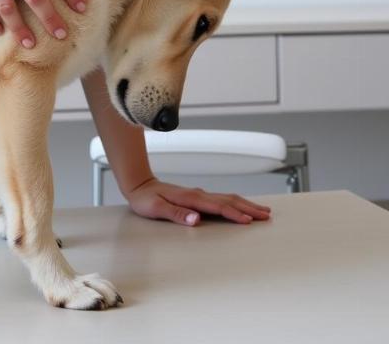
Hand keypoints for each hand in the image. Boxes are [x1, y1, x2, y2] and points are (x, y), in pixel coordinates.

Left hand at [125, 177, 271, 225]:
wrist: (139, 185)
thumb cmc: (145, 199)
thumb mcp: (156, 208)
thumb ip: (176, 214)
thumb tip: (195, 219)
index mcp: (190, 198)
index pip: (217, 207)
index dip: (234, 214)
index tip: (249, 220)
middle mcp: (197, 194)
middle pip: (228, 200)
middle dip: (248, 208)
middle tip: (266, 216)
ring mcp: (199, 194)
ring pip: (227, 198)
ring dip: (245, 204)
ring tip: (262, 210)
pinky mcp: (198, 196)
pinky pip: (222, 199)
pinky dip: (236, 202)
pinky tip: (241, 206)